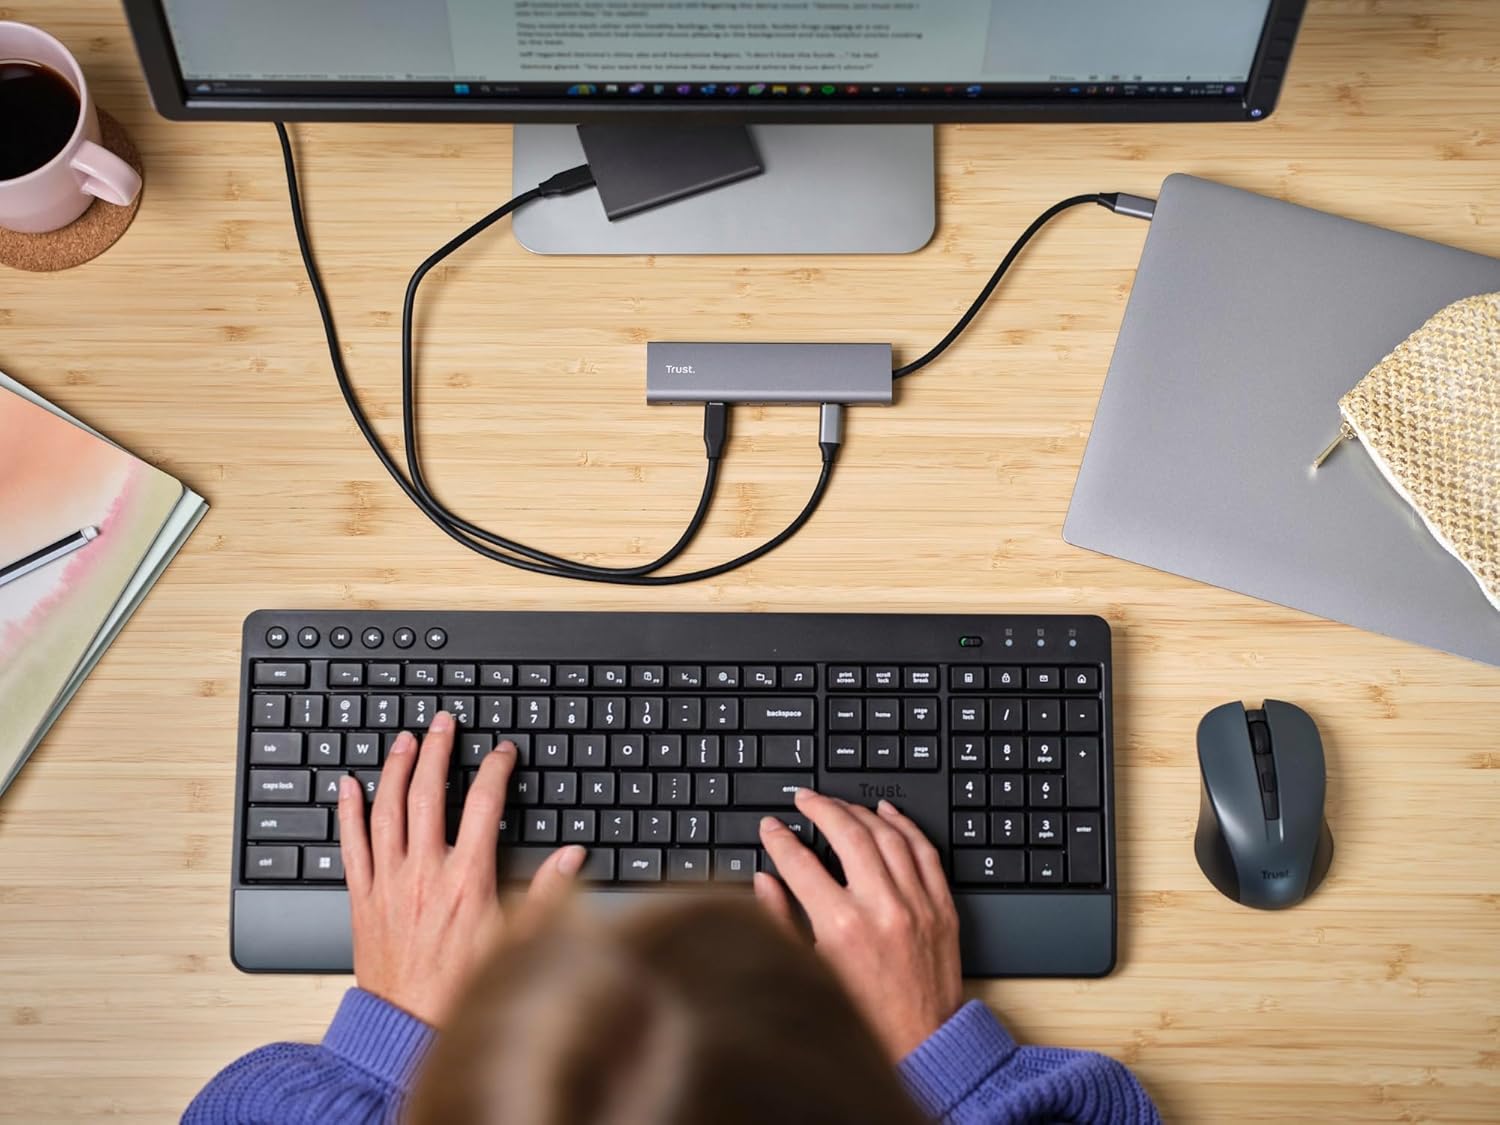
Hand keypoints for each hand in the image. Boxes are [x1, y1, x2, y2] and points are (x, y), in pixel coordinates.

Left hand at [337, 712, 583, 1025]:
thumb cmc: (464, 987)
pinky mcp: (362, 898)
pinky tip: (349, 786)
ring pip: (387, 811)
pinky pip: (351, 845)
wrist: (411, 1026)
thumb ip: (548, 892)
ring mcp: (389, 882)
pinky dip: (348, 811)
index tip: (502, 752)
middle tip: (442, 723)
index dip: (495, 770)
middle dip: (436, 751)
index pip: (483, 804)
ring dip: (394, 769)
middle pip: (427, 794)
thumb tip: (573, 856)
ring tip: (403, 741)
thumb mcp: (517, 939)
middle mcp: (424, 872)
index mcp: (467, 878)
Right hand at [756, 790, 962, 1060]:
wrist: (923, 1048)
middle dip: (821, 808)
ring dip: (860, 811)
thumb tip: (764, 880)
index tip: (771, 827)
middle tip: (804, 798)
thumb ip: (783, 921)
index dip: (780, 839)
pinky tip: (887, 812)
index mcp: (841, 928)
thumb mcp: (811, 973)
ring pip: (888, 835)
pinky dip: (905, 826)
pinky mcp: (943, 908)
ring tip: (838, 802)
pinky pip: (925, 852)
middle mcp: (882, 909)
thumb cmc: (864, 1020)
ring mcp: (917, 905)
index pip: (801, 863)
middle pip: (848, 835)